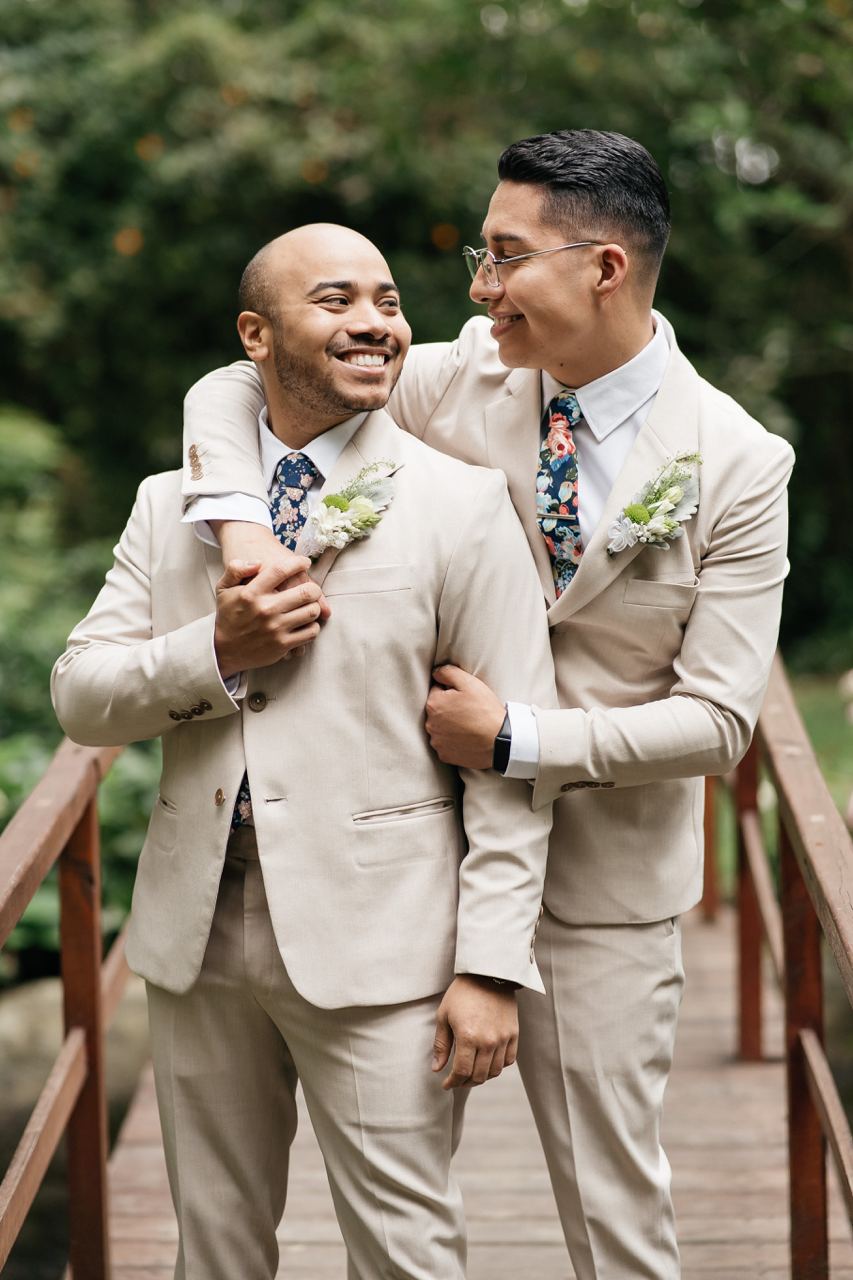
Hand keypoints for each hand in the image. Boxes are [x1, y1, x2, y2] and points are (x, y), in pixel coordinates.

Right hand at [213, 520, 330, 658]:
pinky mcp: (283, 645)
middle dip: (313, 587)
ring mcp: (275, 628)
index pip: (281, 570)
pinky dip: (312, 626)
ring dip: (314, 606)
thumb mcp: (223, 588)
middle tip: (311, 588)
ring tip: (309, 605)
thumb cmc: (228, 616)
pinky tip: (305, 623)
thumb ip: (236, 569)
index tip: (304, 562)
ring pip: (312, 611)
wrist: (223, 650)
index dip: (298, 563)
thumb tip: (258, 561)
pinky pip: (311, 632)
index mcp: (251, 593)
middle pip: (306, 591)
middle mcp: (265, 609)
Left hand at [426, 665, 505, 768]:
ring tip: (469, 725)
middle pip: (438, 710)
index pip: (437, 690)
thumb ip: (448, 672)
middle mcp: (430, 724)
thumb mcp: (469, 683)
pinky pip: (445, 744)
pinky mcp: (445, 755)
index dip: (453, 692)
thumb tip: (436, 673)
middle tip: (469, 711)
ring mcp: (437, 741)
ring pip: (440, 728)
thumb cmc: (485, 710)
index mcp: (433, 704)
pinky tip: (467, 738)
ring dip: (450, 726)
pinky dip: (454, 741)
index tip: (466, 698)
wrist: (500, 740)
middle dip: (449, 708)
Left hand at [432, 975, 517, 1089]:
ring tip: (472, 1073)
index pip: (461, 1071)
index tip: (446, 1084)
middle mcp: (488, 1041)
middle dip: (465, 1082)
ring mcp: (503, 1038)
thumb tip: (437, 1068)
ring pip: (494, 1071)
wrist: (488, 973)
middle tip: (457, 1080)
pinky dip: (498, 1066)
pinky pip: (508, 1060)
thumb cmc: (462, 993)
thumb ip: (441, 1045)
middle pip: (478, 1076)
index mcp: (468, 1037)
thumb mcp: (444, 1015)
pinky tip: (488, 1062)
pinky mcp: (514, 1033)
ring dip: (482, 1077)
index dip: (452, 1082)